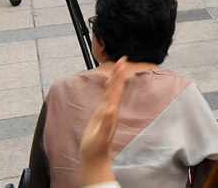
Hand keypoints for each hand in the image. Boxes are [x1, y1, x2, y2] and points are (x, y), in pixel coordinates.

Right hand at [80, 61, 127, 185]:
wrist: (95, 158)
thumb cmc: (96, 148)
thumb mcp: (101, 135)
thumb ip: (106, 123)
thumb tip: (111, 109)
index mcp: (111, 111)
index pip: (116, 90)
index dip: (119, 76)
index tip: (122, 62)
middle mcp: (111, 109)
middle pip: (116, 88)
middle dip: (119, 73)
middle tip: (122, 58)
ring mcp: (107, 111)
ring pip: (112, 92)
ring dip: (115, 79)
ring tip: (118, 66)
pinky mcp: (102, 115)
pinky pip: (106, 98)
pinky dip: (108, 89)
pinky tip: (108, 84)